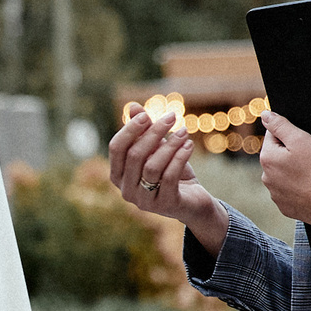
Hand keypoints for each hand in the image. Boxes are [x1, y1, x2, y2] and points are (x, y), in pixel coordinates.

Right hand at [109, 105, 229, 254]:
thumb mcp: (157, 148)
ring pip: (152, 166)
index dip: (130, 129)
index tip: (146, 115)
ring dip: (170, 144)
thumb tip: (132, 106)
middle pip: (134, 155)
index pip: (116, 148)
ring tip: (184, 131)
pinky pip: (169, 177)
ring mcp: (144, 201)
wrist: (193, 200)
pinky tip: (189, 145)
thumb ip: (143, 130)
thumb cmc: (171, 171)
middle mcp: (126, 190)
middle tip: (172, 117)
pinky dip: (179, 158)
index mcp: (118, 175)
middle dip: (154, 132)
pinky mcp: (164, 205)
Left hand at [259, 112, 310, 232]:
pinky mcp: (286, 208)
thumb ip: (280, 125)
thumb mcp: (301, 139)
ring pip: (284, 175)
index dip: (291, 135)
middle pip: (278, 156)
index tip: (305, 143)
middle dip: (291, 154)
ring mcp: (275, 195)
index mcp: (267, 158)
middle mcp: (266, 177)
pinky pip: (291, 192)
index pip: (273, 135)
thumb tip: (265, 115)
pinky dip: (299, 188)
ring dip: (295, 171)